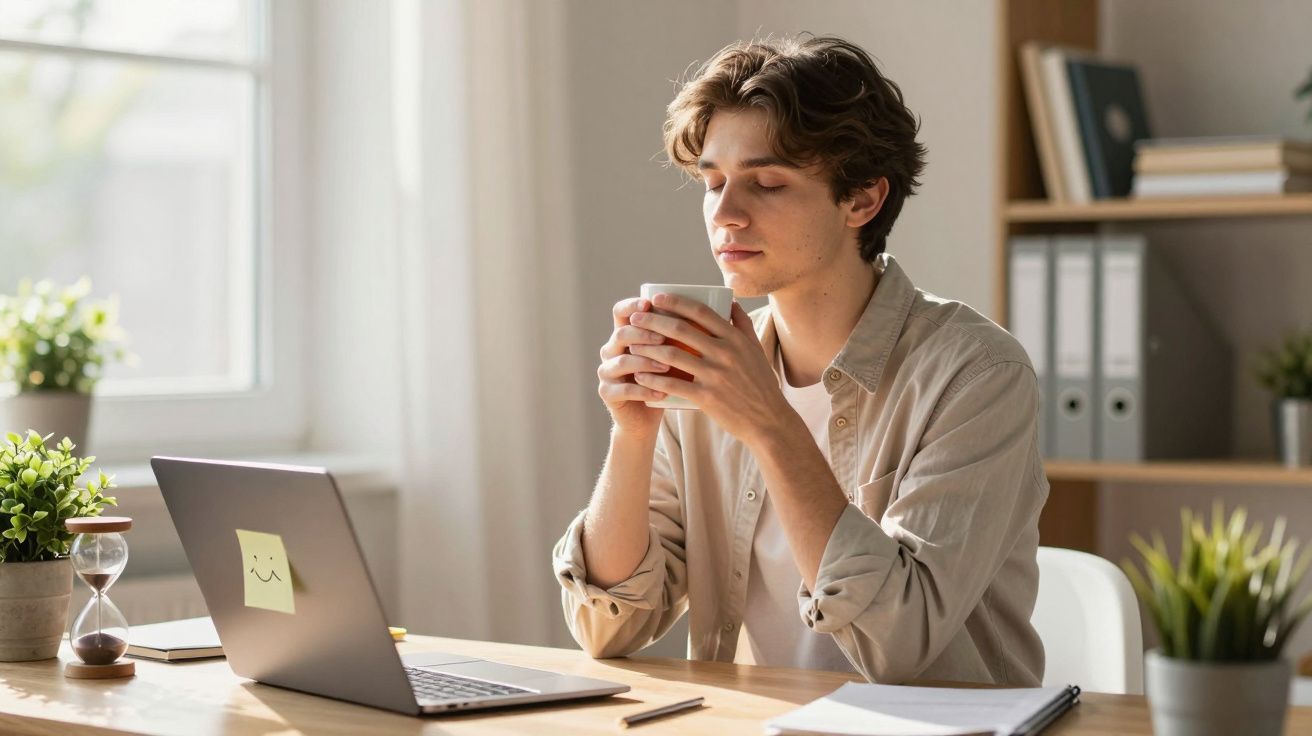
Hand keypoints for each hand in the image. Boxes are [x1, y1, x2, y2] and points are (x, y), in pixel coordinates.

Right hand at [597, 297, 672, 437]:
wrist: (646, 414)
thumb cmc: (665, 379)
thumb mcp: (673, 354)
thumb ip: (681, 334)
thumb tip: (710, 310)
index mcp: (625, 334)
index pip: (621, 312)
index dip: (632, 306)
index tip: (650, 304)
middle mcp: (611, 350)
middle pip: (621, 333)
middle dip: (643, 334)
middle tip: (663, 338)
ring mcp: (607, 372)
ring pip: (622, 361)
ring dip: (646, 362)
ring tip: (667, 367)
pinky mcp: (608, 393)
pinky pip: (625, 390)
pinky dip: (645, 390)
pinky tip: (662, 393)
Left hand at [628, 294, 792, 445]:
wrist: (768, 420)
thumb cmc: (760, 383)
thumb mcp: (756, 350)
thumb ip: (742, 325)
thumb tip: (730, 301)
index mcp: (735, 339)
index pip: (701, 312)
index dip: (676, 302)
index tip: (657, 298)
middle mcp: (725, 353)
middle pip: (681, 329)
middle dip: (653, 320)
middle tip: (636, 317)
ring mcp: (715, 375)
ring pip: (672, 354)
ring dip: (647, 348)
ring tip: (632, 345)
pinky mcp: (707, 397)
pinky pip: (673, 384)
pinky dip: (653, 379)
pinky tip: (639, 375)